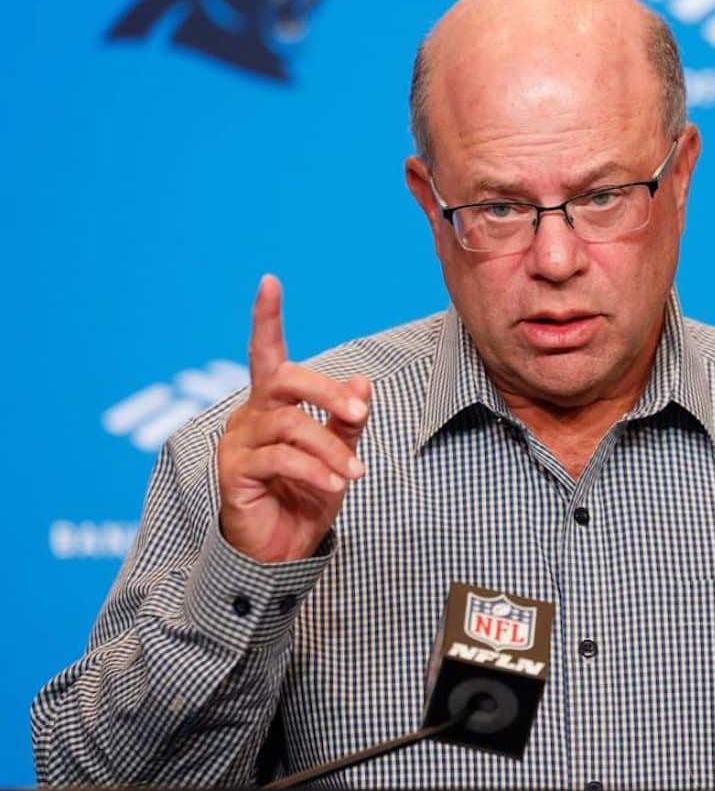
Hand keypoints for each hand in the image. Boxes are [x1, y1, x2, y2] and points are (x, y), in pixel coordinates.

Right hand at [217, 275, 371, 562]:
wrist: (281, 549)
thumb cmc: (306, 494)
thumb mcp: (338, 451)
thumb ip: (347, 418)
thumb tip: (363, 380)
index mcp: (272, 404)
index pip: (266, 352)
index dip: (267, 318)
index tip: (270, 282)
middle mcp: (250, 415)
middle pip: (285, 380)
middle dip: (327, 391)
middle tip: (359, 410)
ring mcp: (238, 443)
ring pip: (290, 426)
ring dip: (330, 447)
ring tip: (355, 472)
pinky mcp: (234, 473)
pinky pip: (280, 460)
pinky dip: (315, 469)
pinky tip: (335, 483)